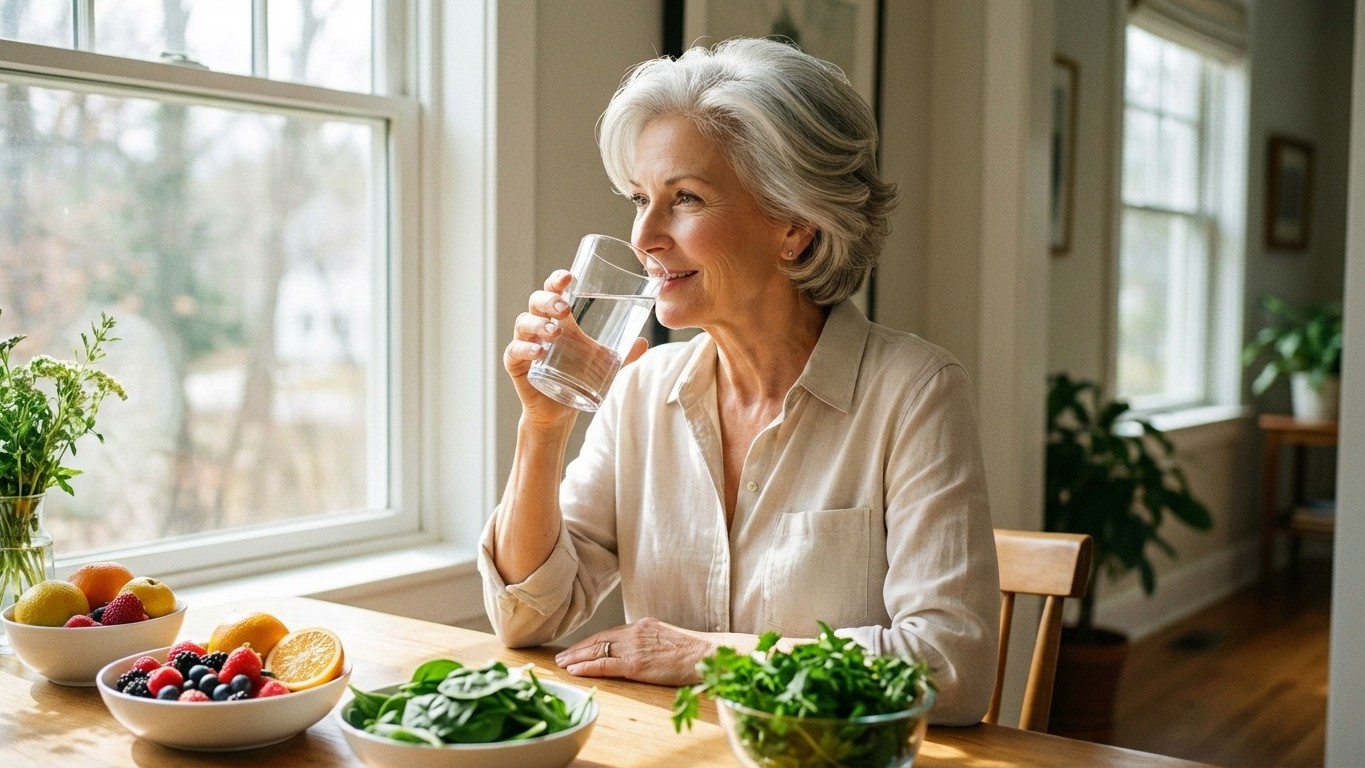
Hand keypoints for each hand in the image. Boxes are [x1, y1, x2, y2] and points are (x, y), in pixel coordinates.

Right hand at [503, 270, 648, 426]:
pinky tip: (538, 352)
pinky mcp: (516, 365)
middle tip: (565, 310)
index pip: (553, 291)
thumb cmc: (578, 377)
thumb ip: (623, 355)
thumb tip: (644, 342)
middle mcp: (539, 326)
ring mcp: (525, 343)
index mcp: (558, 319)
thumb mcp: (603, 365)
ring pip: (524, 323)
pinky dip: (525, 349)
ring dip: (538, 324)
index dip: (557, 281)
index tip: (569, 277)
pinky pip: (514, 352)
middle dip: (549, 301)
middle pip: (536, 301)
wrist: (560, 410)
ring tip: (555, 333)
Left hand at [554, 618, 720, 686]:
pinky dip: (587, 667)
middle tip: (561, 656)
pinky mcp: (635, 664)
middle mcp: (635, 633)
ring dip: (576, 658)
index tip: (577, 649)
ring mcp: (634, 647)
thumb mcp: (667, 640)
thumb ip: (650, 643)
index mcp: (643, 626)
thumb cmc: (694, 653)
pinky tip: (574, 671)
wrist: (706, 654)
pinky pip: (604, 665)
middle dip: (577, 649)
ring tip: (562, 664)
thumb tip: (640, 654)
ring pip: (597, 650)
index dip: (590, 642)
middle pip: (598, 639)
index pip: (609, 633)